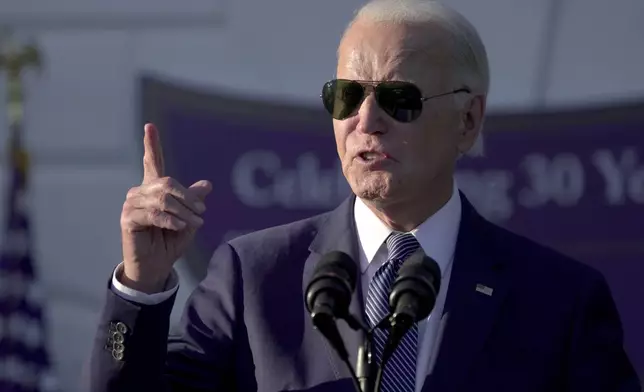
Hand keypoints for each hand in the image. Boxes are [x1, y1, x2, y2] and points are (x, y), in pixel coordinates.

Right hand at [120, 123, 211, 292]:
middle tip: (202, 214)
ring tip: (194, 224)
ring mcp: (131, 204)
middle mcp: (140, 192)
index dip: (152, 144)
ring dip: (182, 213)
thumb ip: (193, 201)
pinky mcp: (127, 218)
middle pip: (167, 183)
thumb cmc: (171, 242)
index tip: (150, 126)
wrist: (157, 266)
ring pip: (162, 199)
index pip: (153, 161)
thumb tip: (207, 184)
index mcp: (154, 189)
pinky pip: (153, 213)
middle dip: (188, 199)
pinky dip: (170, 220)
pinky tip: (178, 228)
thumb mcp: (188, 219)